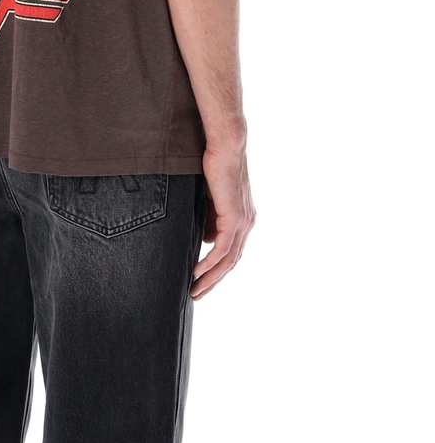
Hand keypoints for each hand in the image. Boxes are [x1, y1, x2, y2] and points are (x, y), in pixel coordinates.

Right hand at [191, 142, 255, 299]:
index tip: (200, 280)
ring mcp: (242, 222)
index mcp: (243, 220)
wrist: (226, 147)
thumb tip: (206, 240)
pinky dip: (209, 263)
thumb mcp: (211, 199)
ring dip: (210, 277)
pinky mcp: (234, 218)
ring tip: (195, 290)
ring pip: (227, 260)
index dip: (216, 269)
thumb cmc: (216, 166)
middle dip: (213, 281)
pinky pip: (222, 249)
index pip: (231, 252)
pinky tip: (196, 271)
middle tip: (197, 294)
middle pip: (230, 262)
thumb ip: (211, 219)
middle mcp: (247, 224)